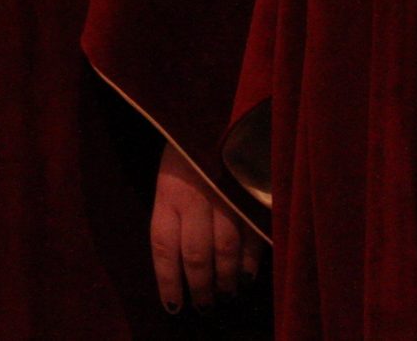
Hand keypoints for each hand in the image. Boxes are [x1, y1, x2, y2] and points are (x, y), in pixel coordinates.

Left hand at [150, 142, 260, 313]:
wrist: (217, 108)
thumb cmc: (187, 149)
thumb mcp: (169, 176)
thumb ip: (173, 215)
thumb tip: (177, 264)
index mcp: (168, 192)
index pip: (164, 247)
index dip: (168, 281)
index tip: (173, 307)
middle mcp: (196, 197)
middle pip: (197, 255)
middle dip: (201, 288)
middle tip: (204, 307)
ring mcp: (226, 195)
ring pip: (226, 250)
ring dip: (226, 280)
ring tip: (226, 296)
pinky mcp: (252, 192)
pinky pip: (253, 235)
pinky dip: (251, 261)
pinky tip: (248, 276)